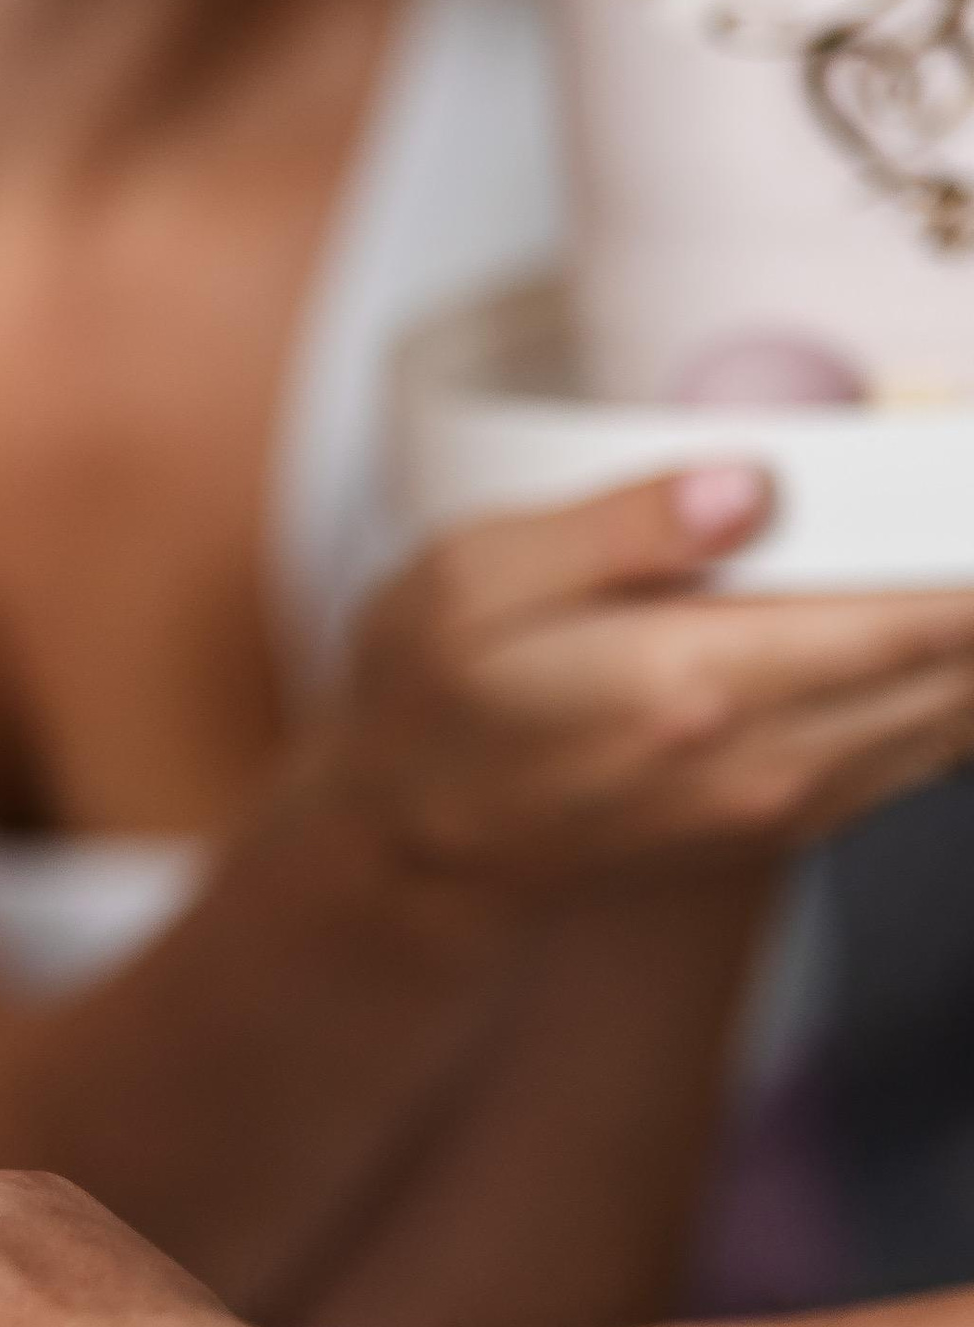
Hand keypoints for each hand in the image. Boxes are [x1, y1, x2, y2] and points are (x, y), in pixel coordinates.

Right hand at [320, 466, 973, 904]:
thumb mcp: (473, 575)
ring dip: (969, 643)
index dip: (968, 557)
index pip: (911, 617)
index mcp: (692, 680)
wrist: (409, 844)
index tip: (966, 488)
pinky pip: (923, 754)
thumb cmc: (430, 694)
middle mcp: (762, 757)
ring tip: (949, 565)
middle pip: (959, 670)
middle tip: (955, 516)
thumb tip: (752, 483)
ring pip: (957, 720)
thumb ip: (620, 524)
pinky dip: (954, 691)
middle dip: (972, 591)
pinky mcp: (786, 816)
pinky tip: (933, 635)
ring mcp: (782, 800)